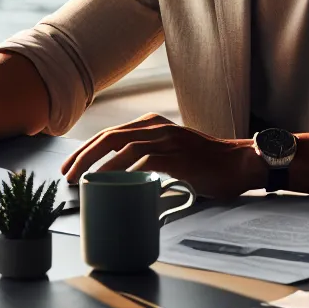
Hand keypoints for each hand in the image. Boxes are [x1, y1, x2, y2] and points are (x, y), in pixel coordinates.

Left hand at [59, 114, 261, 198]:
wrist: (241, 164)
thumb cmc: (208, 165)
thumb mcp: (174, 154)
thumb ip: (150, 159)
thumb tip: (123, 181)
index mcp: (154, 125)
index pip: (111, 134)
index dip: (86, 150)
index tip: (70, 167)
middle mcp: (158, 128)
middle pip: (110, 137)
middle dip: (83, 156)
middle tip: (67, 175)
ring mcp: (168, 139)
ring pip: (122, 146)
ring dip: (97, 164)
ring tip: (82, 180)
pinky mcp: (178, 155)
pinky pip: (143, 160)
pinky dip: (123, 170)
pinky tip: (110, 182)